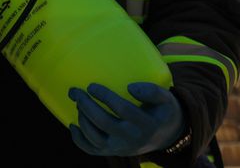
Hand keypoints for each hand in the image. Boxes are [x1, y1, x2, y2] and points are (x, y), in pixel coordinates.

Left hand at [68, 82, 184, 156]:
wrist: (164, 136)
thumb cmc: (161, 111)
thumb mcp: (166, 99)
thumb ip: (153, 91)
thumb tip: (130, 88)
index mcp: (146, 125)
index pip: (123, 110)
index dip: (105, 97)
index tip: (91, 86)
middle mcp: (132, 139)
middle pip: (104, 123)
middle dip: (86, 106)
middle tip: (75, 91)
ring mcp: (120, 148)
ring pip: (95, 138)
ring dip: (82, 119)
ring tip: (78, 103)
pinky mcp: (112, 152)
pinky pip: (91, 150)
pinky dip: (79, 139)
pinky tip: (73, 125)